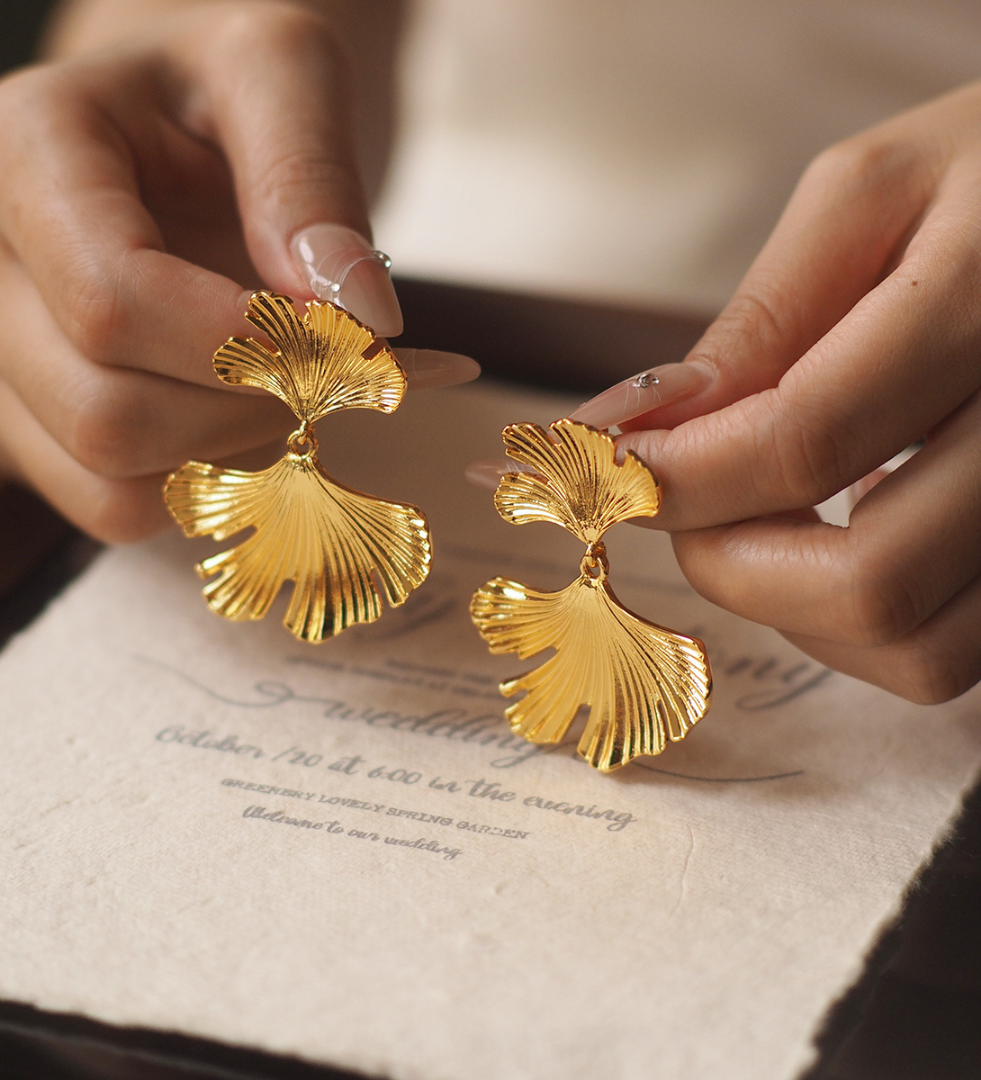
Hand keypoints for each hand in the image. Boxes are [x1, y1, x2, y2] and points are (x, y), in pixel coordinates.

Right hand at [0, 0, 475, 542]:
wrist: (162, 126)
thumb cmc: (216, 91)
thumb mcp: (283, 74)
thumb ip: (314, 181)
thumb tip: (357, 315)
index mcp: (18, 153)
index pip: (117, 306)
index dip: (246, 352)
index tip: (346, 345)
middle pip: (110, 416)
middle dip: (251, 414)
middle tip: (331, 372)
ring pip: (108, 485)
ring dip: (230, 459)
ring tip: (284, 386)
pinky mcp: (12, 420)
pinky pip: (109, 507)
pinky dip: (198, 486)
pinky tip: (237, 419)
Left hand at [565, 83, 980, 702]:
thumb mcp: (871, 196)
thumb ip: (760, 321)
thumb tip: (628, 428)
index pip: (802, 442)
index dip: (676, 477)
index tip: (607, 466)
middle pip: (867, 583)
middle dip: (730, 563)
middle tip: (688, 504)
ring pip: (917, 651)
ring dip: (798, 608)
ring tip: (774, 514)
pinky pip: (951, 652)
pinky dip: (865, 619)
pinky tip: (853, 528)